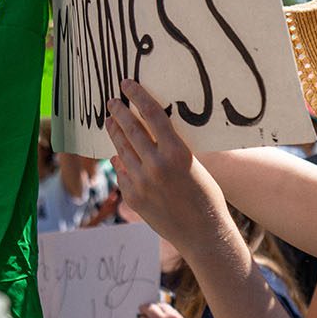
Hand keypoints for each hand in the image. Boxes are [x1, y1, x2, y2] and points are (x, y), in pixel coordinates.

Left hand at [105, 78, 230, 249]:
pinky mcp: (132, 197)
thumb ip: (170, 149)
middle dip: (119, 112)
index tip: (127, 84)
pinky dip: (121, 162)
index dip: (138, 96)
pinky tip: (118, 155)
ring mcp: (141, 183)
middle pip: (130, 129)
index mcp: (177, 152)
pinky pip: (122, 173)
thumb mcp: (193, 164)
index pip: (152, 115)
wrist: (203, 233)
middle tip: (112, 102)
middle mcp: (156, 165)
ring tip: (110, 122)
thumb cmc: (206, 196)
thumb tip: (149, 132)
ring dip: (114, 134)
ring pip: (121, 150)